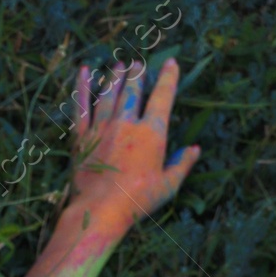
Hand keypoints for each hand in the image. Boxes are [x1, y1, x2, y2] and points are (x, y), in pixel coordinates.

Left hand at [64, 57, 199, 242]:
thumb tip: (194, 150)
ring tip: (119, 65)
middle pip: (133, 90)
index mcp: (151, 133)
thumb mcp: (167, 187)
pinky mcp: (81, 138)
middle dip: (137, 74)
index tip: (171, 63)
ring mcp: (102, 128)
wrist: (99, 213)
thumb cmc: (136, 203)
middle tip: (138, 64)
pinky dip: (82, 87)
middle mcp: (127, 123)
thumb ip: (182, 165)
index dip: (168, 77)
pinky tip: (84, 71)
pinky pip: (81, 107)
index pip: (163, 96)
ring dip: (115, 77)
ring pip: (109, 94)